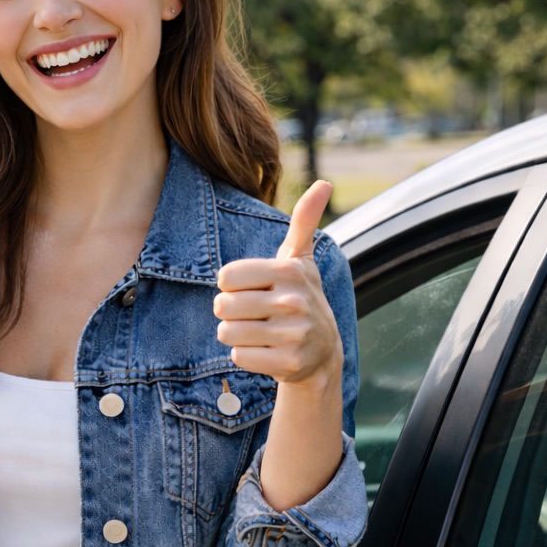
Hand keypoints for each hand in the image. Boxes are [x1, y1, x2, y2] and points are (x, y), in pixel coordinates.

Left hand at [214, 181, 341, 388]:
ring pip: (227, 332)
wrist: (322, 352)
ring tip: (258, 331)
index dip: (230, 285)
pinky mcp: (288, 363)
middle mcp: (293, 301)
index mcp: (289, 271)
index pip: (225, 277)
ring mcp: (293, 334)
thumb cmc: (300, 296)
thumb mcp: (300, 259)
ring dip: (235, 334)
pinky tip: (265, 350)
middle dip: (230, 311)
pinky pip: (238, 356)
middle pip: (222, 305)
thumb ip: (304, 220)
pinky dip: (245, 355)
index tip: (251, 288)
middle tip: (253, 313)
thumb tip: (324, 183)